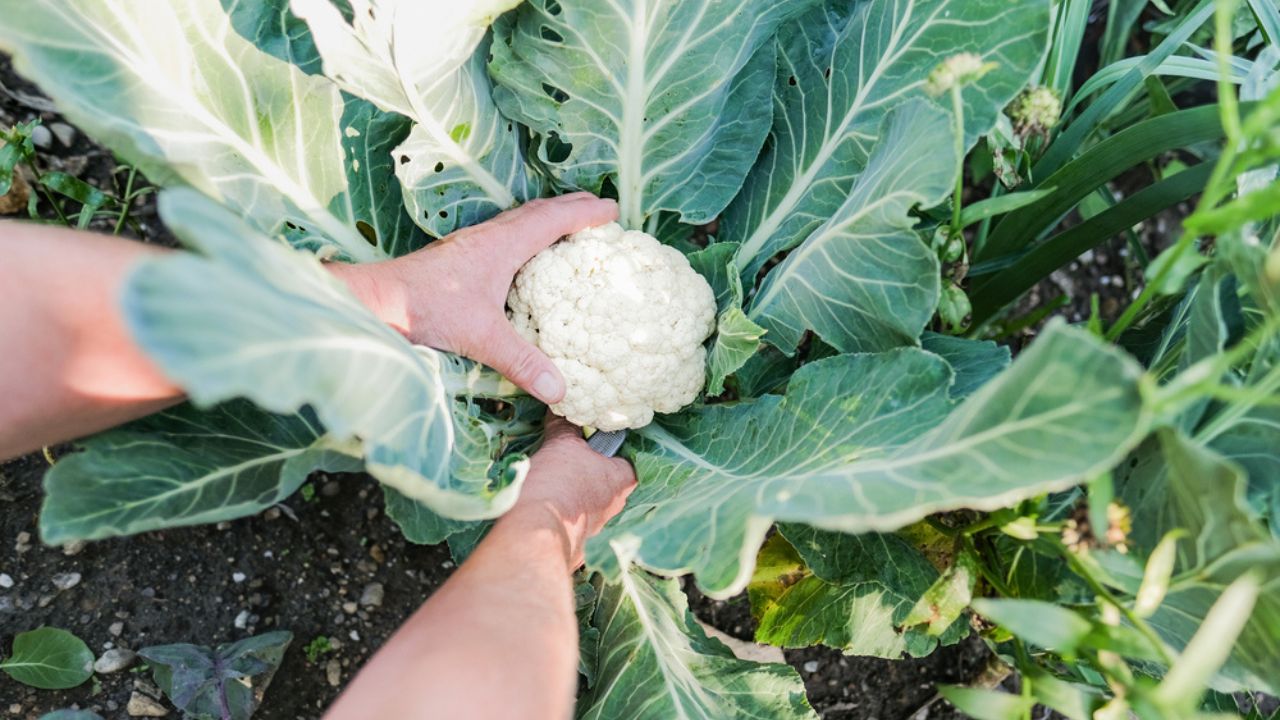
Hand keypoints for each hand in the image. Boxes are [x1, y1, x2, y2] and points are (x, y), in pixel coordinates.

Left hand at [331, 193, 618, 402]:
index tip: (613, 210)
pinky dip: (527, 236)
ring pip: (520, 221)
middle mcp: (489, 236)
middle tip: (600, 210)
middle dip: (572, 207)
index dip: (585, 212)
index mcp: (502, 244)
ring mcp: (472, 244)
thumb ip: (522, 362)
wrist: (375, 300)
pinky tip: (525, 258)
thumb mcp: (480, 337)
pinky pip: (505, 235)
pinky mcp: (459, 257)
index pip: (554, 219)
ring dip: (548, 219)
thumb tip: (560, 390)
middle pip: (539, 211)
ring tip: (570, 228)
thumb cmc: (425, 308)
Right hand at [504, 415, 636, 566]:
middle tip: (566, 458)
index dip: (613, 448)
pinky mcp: (572, 547)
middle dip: (586, 471)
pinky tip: (539, 505)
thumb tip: (562, 411)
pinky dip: (557, 515)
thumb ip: (565, 428)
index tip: (595, 440)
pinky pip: (567, 525)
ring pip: (585, 506)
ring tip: (547, 480)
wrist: (530, 536)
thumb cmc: (557, 485)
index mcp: (622, 482)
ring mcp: (594, 533)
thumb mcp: (561, 445)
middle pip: (605, 483)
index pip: (630, 459)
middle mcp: (613, 510)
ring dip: (570, 495)